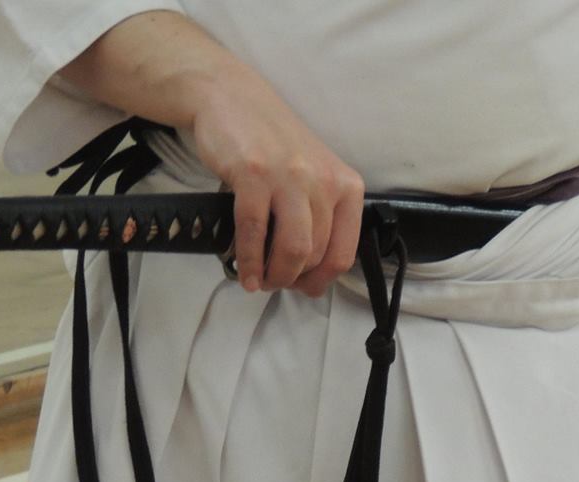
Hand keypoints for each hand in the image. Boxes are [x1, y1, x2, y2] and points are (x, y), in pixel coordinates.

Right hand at [61, 11, 363, 296]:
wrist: (233, 98)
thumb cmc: (273, 143)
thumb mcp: (312, 176)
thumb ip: (319, 218)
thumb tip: (311, 273)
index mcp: (346, 185)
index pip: (344, 252)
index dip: (321, 280)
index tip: (302, 287)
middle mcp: (324, 181)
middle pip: (316, 255)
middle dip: (292, 279)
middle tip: (273, 283)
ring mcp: (289, 176)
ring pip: (293, 249)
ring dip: (274, 275)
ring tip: (260, 282)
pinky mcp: (254, 174)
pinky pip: (255, 232)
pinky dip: (249, 261)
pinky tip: (244, 273)